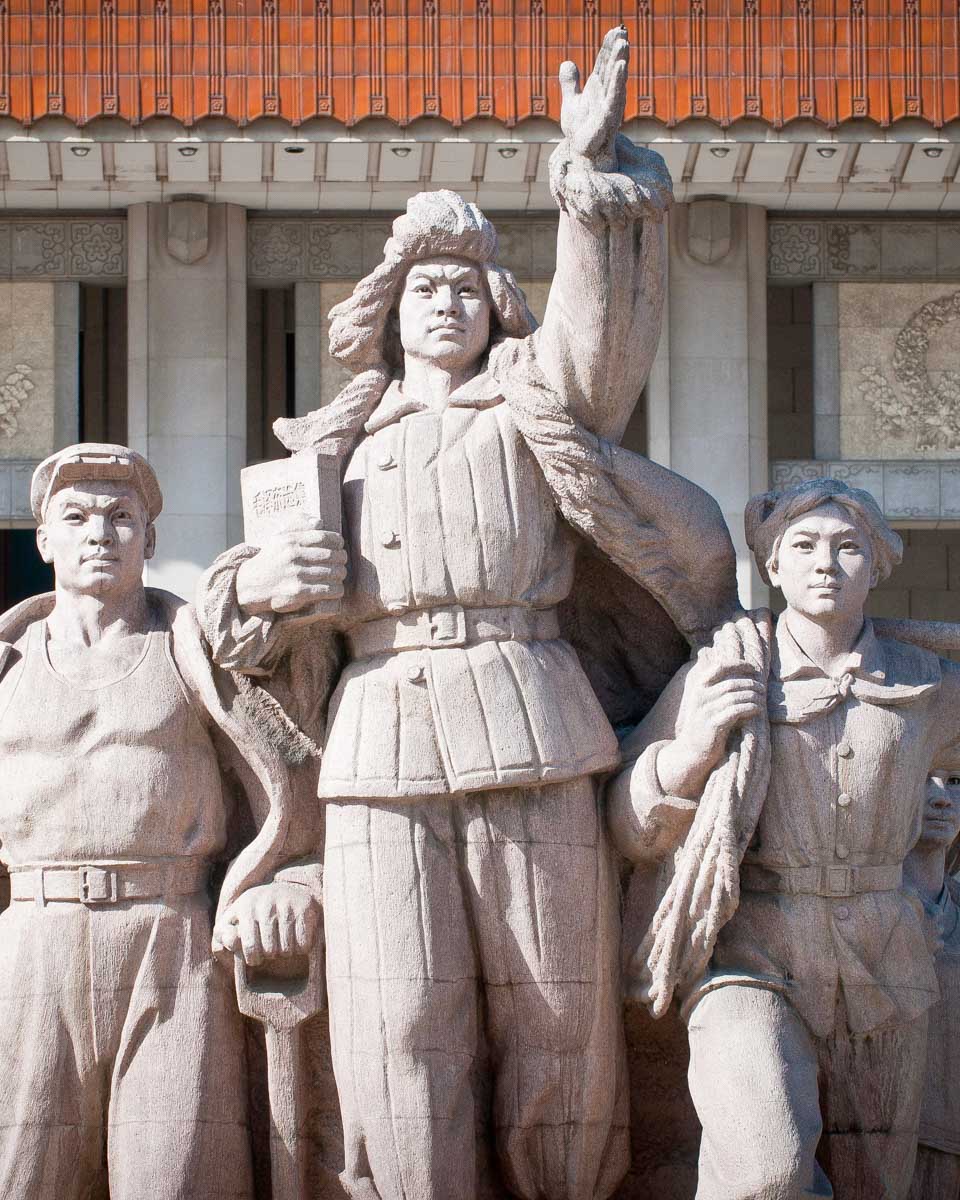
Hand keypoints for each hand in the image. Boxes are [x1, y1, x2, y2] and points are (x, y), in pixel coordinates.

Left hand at [213, 882, 320, 966]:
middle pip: (269, 951)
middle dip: (270, 955)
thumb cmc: (254, 914)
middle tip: (270, 949)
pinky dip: (301, 948)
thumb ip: (222, 936)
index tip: (255, 956)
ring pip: (287, 950)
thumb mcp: (233, 921)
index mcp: (245, 906)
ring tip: (282, 944)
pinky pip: (303, 945)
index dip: (252, 958)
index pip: (249, 948)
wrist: (286, 890)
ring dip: (286, 952)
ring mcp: (286, 904)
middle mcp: (266, 903)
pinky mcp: (305, 908)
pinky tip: (296, 939)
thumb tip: (231, 942)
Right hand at [236, 517, 346, 615]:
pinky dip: (336, 590)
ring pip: (333, 573)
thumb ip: (299, 528)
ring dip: (340, 576)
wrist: (251, 585)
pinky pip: (327, 589)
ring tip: (339, 577)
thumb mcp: (279, 539)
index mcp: (291, 541)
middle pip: (332, 556)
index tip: (340, 547)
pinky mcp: (298, 591)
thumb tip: (320, 521)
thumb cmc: (270, 560)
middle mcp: (293, 555)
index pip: (324, 537)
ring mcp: (296, 574)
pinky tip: (336, 590)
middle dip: (341, 560)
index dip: (338, 542)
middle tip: (342, 564)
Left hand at [559, 25, 628, 169]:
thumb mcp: (571, 102)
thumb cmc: (581, 130)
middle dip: (617, 50)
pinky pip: (614, 97)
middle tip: (623, 30)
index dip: (609, 46)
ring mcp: (609, 106)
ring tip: (624, 44)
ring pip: (616, 80)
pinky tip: (621, 67)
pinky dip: (617, 82)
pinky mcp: (608, 118)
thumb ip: (570, 83)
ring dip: (620, 61)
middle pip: (612, 67)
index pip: (604, 62)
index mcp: (598, 88)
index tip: (616, 29)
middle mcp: (606, 94)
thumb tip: (566, 62)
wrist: (583, 154)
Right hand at [658, 662, 765, 797]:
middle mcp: (701, 697)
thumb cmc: (704, 725)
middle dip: (750, 683)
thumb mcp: (705, 703)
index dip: (737, 665)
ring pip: (735, 696)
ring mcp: (706, 711)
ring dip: (752, 696)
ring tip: (762, 698)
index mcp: (699, 688)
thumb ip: (717, 690)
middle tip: (762, 687)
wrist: (691, 751)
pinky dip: (749, 708)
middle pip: (731, 683)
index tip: (752, 667)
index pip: (719, 667)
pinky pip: (735, 711)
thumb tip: (742, 675)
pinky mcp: (714, 725)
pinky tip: (757, 709)